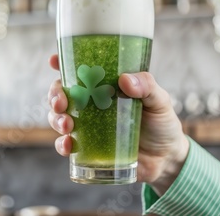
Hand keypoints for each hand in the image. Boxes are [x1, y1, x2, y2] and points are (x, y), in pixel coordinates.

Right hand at [47, 54, 188, 194]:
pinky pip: (65, 144)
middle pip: (62, 92)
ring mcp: (87, 125)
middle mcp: (91, 103)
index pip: (79, 69)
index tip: (53, 61)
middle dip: (54, 95)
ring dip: (56, 119)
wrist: (166, 159)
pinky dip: (62, 144)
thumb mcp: (160, 101)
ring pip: (58, 117)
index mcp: (106, 86)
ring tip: (67, 125)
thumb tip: (125, 80)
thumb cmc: (161, 123)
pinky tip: (68, 145)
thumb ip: (147, 87)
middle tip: (60, 102)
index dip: (62, 62)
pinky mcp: (87, 148)